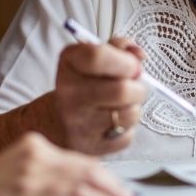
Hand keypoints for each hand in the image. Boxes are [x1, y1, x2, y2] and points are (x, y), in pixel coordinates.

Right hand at [0, 132, 140, 195]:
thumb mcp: (16, 185)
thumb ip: (45, 185)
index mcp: (32, 146)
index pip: (79, 160)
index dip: (106, 176)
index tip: (122, 191)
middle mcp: (33, 151)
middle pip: (87, 165)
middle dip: (114, 184)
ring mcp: (29, 169)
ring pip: (84, 177)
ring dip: (111, 194)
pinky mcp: (25, 189)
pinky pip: (70, 194)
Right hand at [52, 37, 147, 154]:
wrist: (56, 121)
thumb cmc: (84, 84)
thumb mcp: (95, 57)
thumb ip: (119, 48)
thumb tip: (139, 55)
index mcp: (69, 62)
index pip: (98, 56)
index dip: (125, 60)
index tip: (132, 65)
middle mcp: (68, 93)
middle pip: (122, 90)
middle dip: (138, 88)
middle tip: (133, 87)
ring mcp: (77, 123)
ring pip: (129, 114)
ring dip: (134, 108)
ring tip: (122, 105)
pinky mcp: (89, 147)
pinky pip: (127, 136)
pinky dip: (127, 129)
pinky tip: (113, 123)